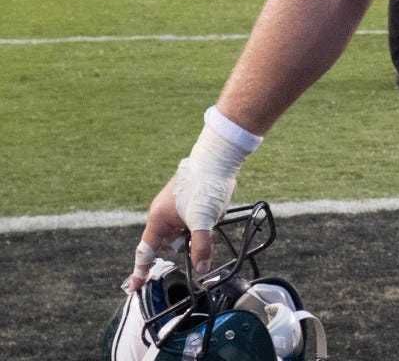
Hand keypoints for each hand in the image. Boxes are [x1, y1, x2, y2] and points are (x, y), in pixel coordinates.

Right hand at [125, 177, 210, 292]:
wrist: (217, 160)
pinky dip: (203, 224)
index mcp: (158, 220)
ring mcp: (175, 210)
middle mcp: (163, 216)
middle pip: (171, 244)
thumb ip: (201, 246)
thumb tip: (202, 269)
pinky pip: (194, 223)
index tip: (133, 287)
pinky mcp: (188, 205)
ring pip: (185, 234)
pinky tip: (214, 211)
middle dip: (187, 244)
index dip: (140, 271)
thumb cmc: (204, 186)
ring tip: (210, 217)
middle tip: (202, 236)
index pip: (146, 252)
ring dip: (198, 233)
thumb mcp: (203, 219)